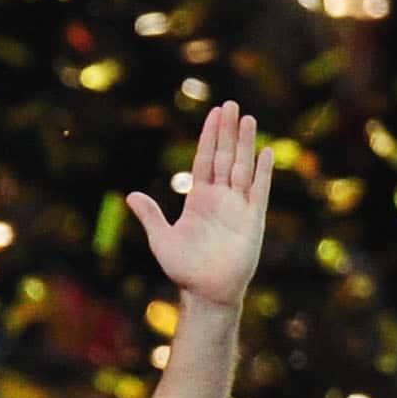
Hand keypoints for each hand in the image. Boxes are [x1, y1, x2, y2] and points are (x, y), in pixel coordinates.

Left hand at [125, 100, 271, 312]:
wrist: (206, 293)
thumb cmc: (183, 269)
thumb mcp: (162, 239)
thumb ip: (150, 216)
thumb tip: (131, 195)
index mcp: (198, 199)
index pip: (204, 160)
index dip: (209, 137)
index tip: (213, 114)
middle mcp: (220, 198)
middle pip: (225, 157)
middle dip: (227, 131)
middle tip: (231, 104)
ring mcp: (238, 207)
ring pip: (242, 167)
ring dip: (245, 143)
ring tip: (248, 118)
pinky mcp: (252, 220)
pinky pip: (258, 191)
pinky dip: (262, 172)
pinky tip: (266, 151)